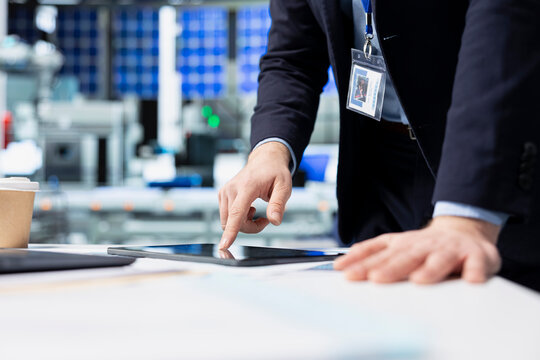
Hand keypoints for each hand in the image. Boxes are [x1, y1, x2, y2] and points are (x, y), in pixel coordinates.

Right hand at [218, 142, 291, 248]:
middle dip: (249, 227)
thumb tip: (275, 221)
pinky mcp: (222, 195)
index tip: (224, 244)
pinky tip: (249, 208)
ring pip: (228, 222)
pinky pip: (227, 217)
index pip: (237, 212)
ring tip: (257, 211)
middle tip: (265, 219)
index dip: (231, 231)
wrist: (265, 160)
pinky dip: (238, 219)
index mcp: (247, 186)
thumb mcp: (284, 187)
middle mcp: (231, 189)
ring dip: (244, 223)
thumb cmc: (275, 172)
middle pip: (233, 222)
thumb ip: (279, 204)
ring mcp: (224, 192)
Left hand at [334, 216, 501, 283]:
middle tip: (376, 279)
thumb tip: (340, 265)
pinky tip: (472, 280)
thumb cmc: (424, 246)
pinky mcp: (477, 256)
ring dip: (430, 269)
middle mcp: (424, 245)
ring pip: (439, 259)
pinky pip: (477, 265)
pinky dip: (475, 272)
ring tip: (419, 280)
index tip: (347, 274)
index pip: (379, 253)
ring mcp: (450, 249)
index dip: (363, 263)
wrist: (464, 232)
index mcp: (403, 244)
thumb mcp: (396, 245)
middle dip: (390, 268)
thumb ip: (372, 255)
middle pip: (406, 257)